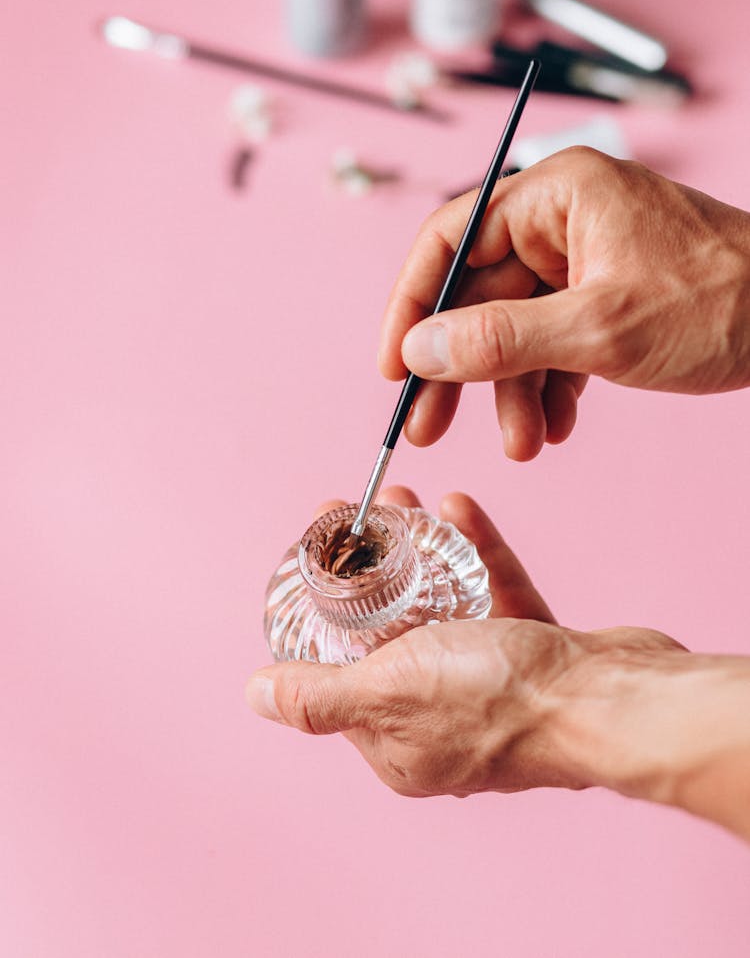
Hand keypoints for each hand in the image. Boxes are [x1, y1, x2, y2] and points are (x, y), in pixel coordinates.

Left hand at [247, 487, 683, 800]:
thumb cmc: (499, 699)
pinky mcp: (538, 656)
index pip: (343, 671)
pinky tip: (462, 508)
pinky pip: (496, 596)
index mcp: (399, 742)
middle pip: (394, 631)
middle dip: (373, 567)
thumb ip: (321, 696)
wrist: (613, 699)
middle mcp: (444, 721)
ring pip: (446, 607)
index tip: (317, 548)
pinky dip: (476, 554)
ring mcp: (496, 688)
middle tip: (360, 510)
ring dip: (423, 552)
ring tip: (404, 500)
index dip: (324, 610)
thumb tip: (254, 696)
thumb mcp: (389, 691)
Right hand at [378, 149, 749, 459]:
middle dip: (461, 369)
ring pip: (517, 330)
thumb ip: (500, 340)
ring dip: (514, 392)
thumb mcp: (599, 328)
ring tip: (525, 446)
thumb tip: (419, 349)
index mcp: (554, 195)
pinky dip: (551, 388)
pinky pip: (555, 343)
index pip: (450, 240)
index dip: (412, 305)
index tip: (395, 367)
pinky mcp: (608, 298)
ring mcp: (586, 261)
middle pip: (479, 295)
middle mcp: (563, 221)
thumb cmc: (723, 301)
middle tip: (431, 427)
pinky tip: (557, 428)